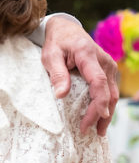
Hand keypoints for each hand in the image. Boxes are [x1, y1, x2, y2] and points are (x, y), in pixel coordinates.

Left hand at [41, 16, 117, 134]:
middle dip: (101, 115)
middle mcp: (104, 61)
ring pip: (113, 94)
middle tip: (88, 132)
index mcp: (88, 55)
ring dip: (106, 113)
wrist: (66, 30)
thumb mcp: (50, 55)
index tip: (89, 122)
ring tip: (97, 131)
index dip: (96, 104)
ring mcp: (109, 66)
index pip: (98, 83)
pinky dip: (106, 105)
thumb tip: (60, 95)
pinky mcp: (108, 71)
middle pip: (109, 93)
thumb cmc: (57, 43)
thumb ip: (57, 74)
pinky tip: (100, 118)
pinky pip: (110, 90)